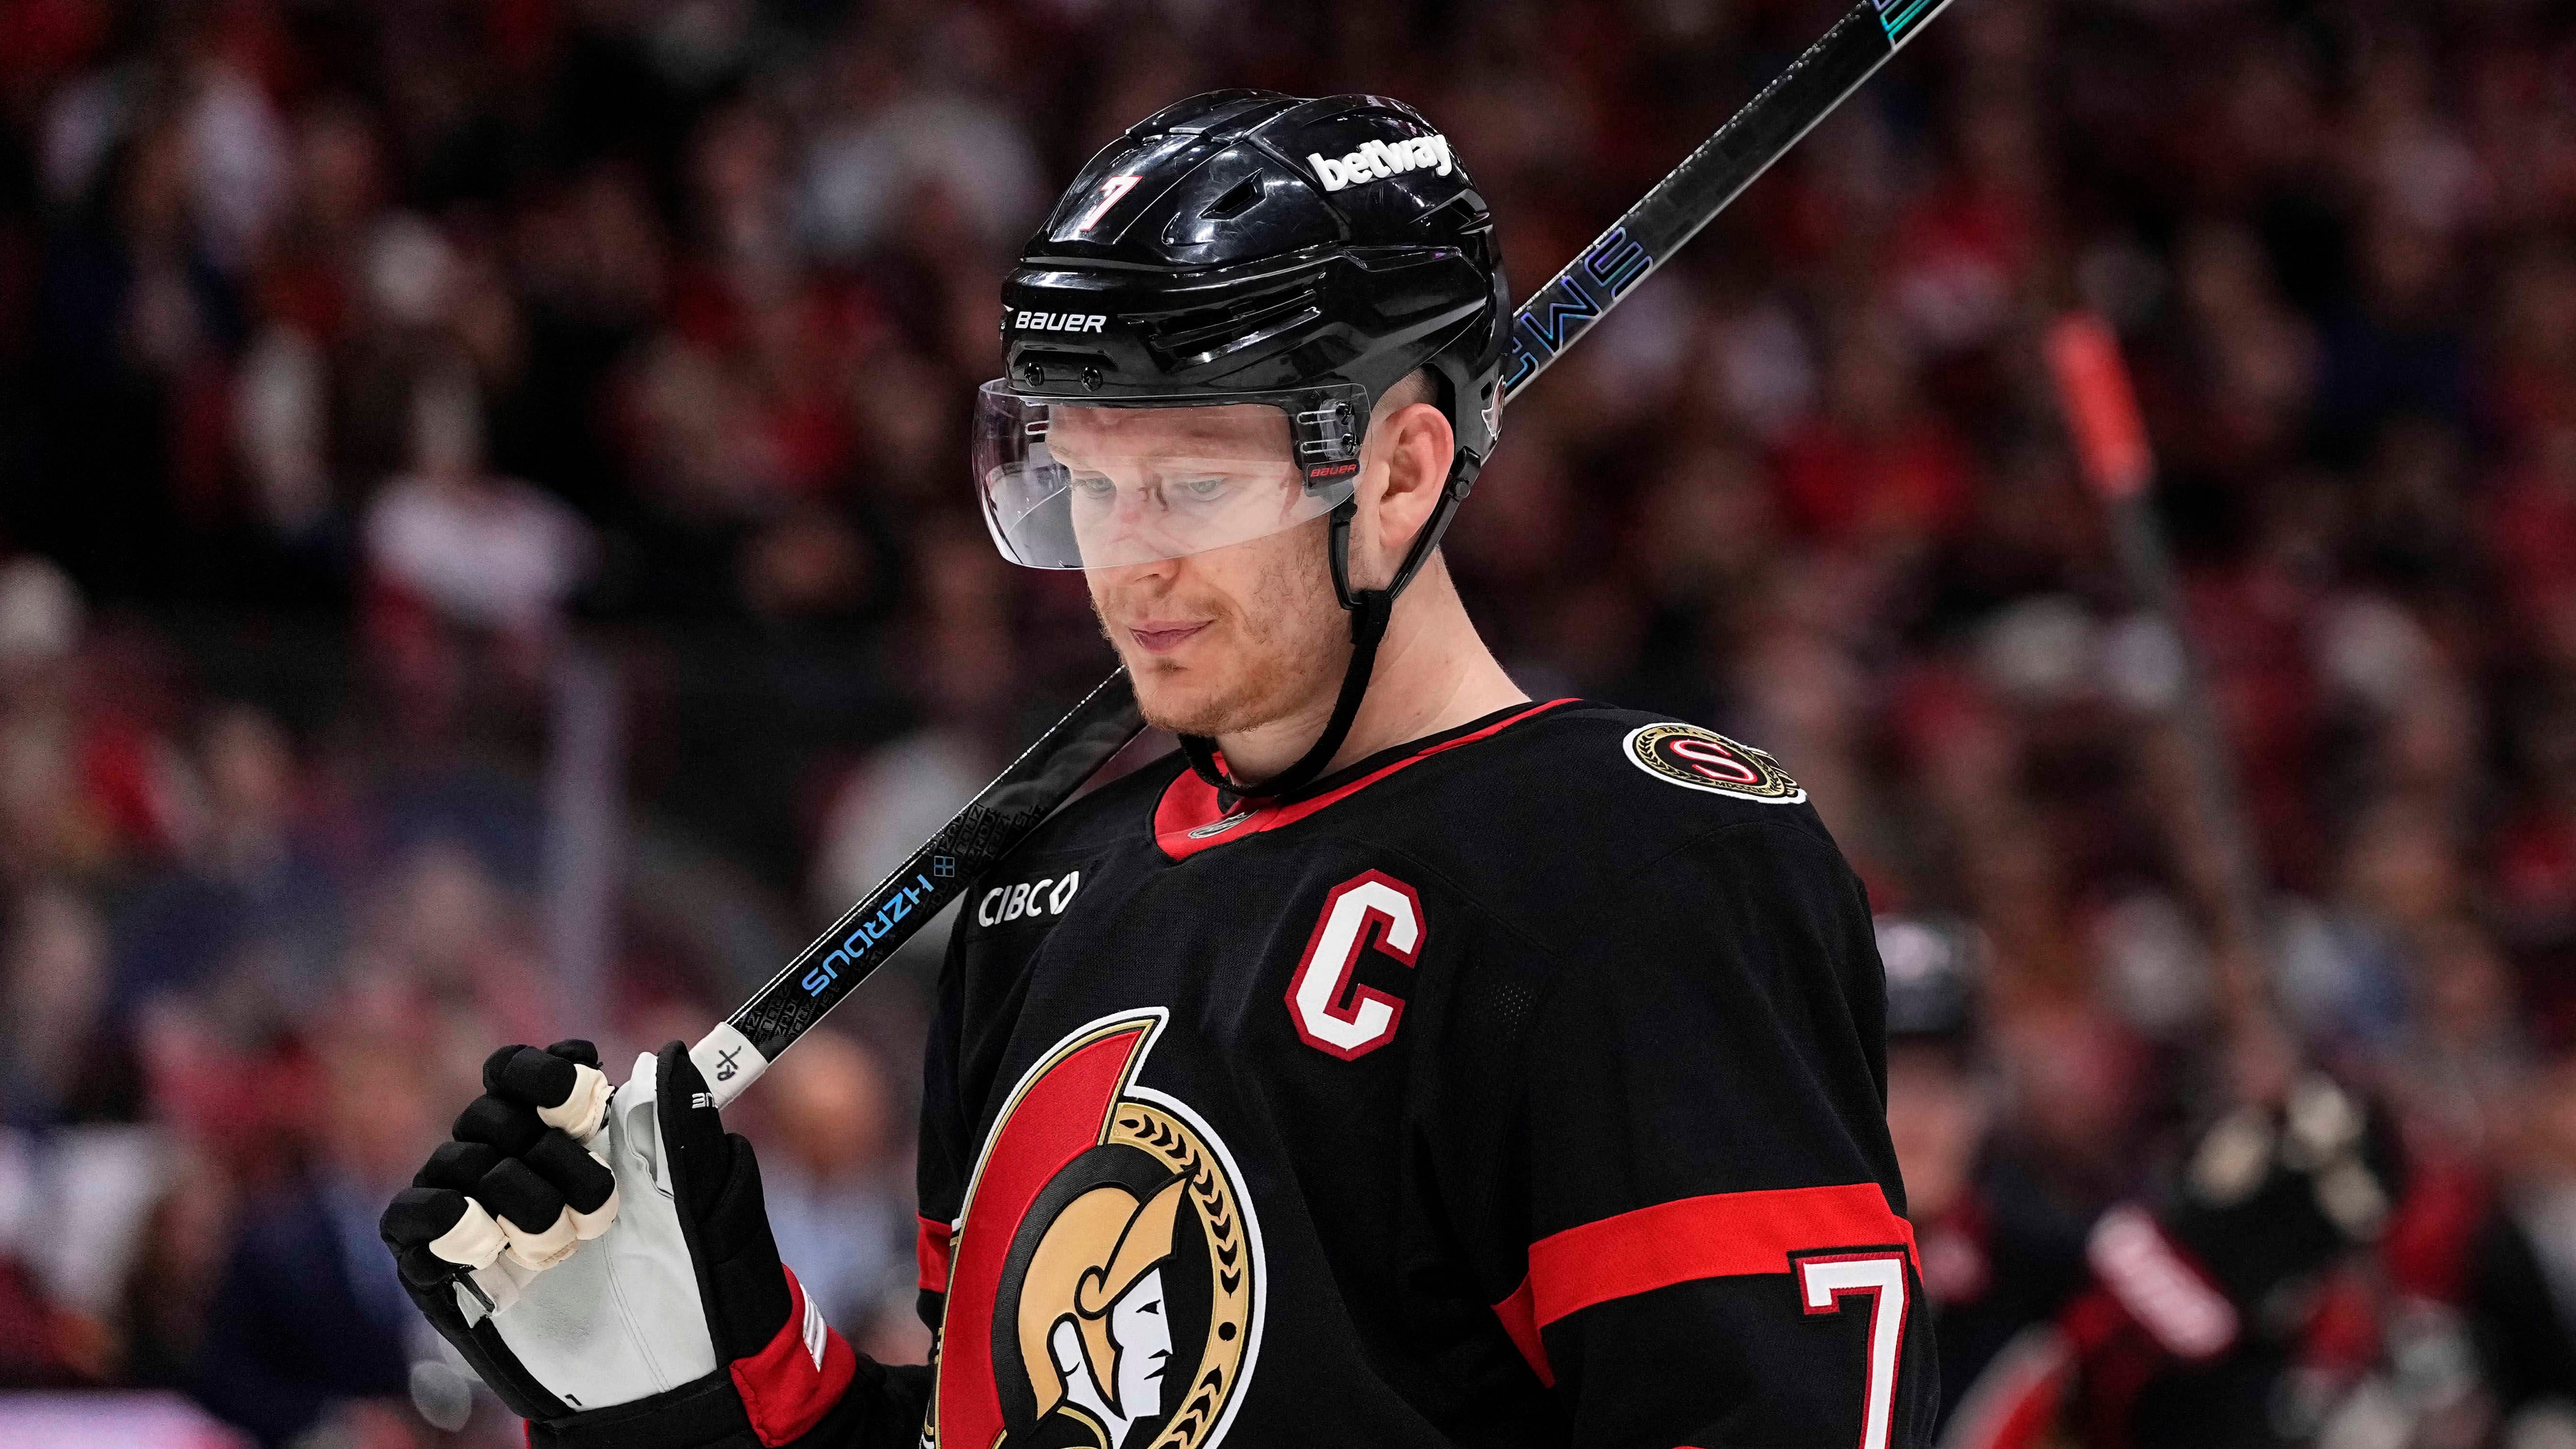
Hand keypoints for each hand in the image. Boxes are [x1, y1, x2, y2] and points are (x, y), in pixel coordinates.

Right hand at [380, 1041, 858, 1447]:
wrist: (667, 1369)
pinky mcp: (441, 1265)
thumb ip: (687, 1123)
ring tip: (568, 1247)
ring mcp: (474, 1213)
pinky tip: (490, 1241)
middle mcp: (512, 1163)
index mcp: (568, 1134)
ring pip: (458, 1161)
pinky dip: (445, 1215)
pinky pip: (413, 1214)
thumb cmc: (691, 1275)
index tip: (587, 1088)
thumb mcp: (705, 1197)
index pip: (523, 1071)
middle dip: (550, 1151)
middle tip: (603, 1208)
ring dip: (519, 1198)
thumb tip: (678, 1052)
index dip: (547, 1072)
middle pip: (491, 1112)